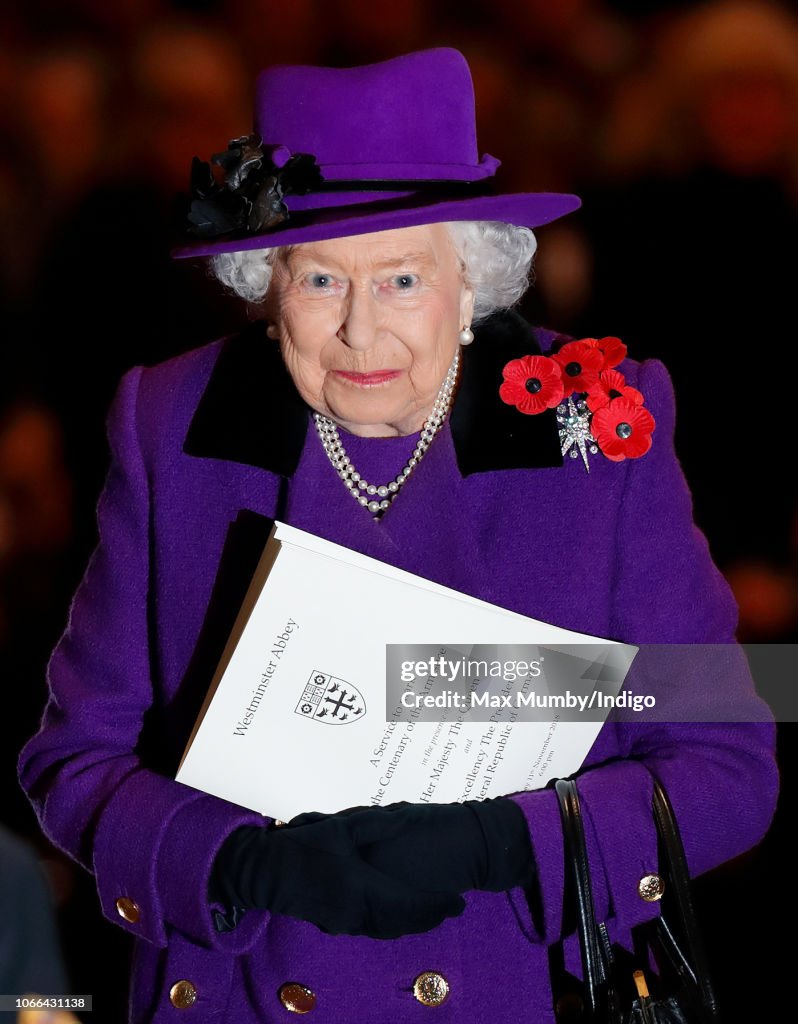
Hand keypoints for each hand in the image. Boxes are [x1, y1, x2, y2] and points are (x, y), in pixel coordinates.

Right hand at [210, 812, 464, 939]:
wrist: (263, 873)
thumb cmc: (301, 846)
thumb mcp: (339, 827)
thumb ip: (375, 824)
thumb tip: (406, 819)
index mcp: (359, 887)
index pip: (408, 903)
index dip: (436, 905)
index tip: (459, 901)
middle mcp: (355, 912)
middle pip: (402, 922)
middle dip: (430, 916)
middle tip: (454, 908)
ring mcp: (344, 921)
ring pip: (388, 928)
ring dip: (413, 921)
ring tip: (435, 911)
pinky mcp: (334, 922)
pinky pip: (373, 926)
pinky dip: (393, 921)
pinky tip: (400, 912)